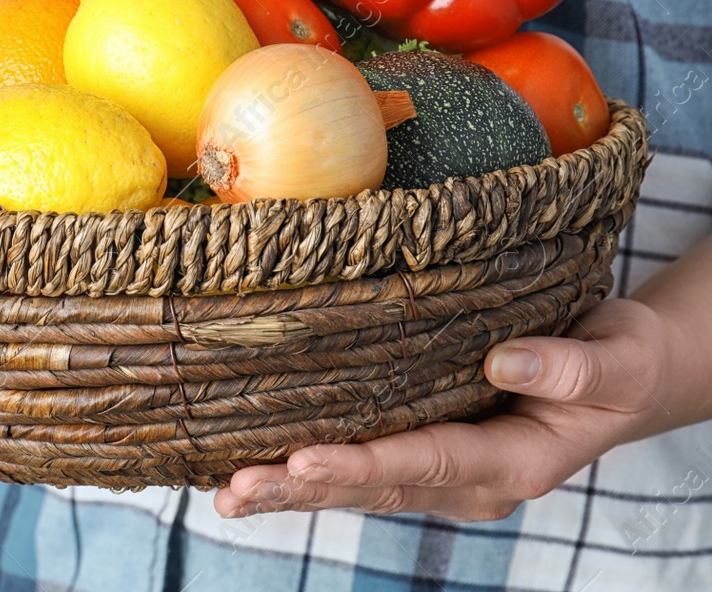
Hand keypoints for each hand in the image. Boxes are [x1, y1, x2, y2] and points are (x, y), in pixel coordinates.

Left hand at [213, 298, 674, 522]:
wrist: (626, 374)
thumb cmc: (621, 359)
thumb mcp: (615, 358)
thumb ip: (568, 368)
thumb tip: (503, 360)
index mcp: (516, 463)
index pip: (426, 463)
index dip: (362, 464)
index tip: (303, 459)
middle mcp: (471, 480)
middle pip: (377, 487)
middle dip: (304, 487)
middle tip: (239, 485)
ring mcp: (445, 475)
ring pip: (360, 489)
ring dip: (293, 492)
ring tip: (227, 494)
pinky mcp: (426, 456)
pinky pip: (361, 473)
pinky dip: (305, 477)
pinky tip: (253, 478)